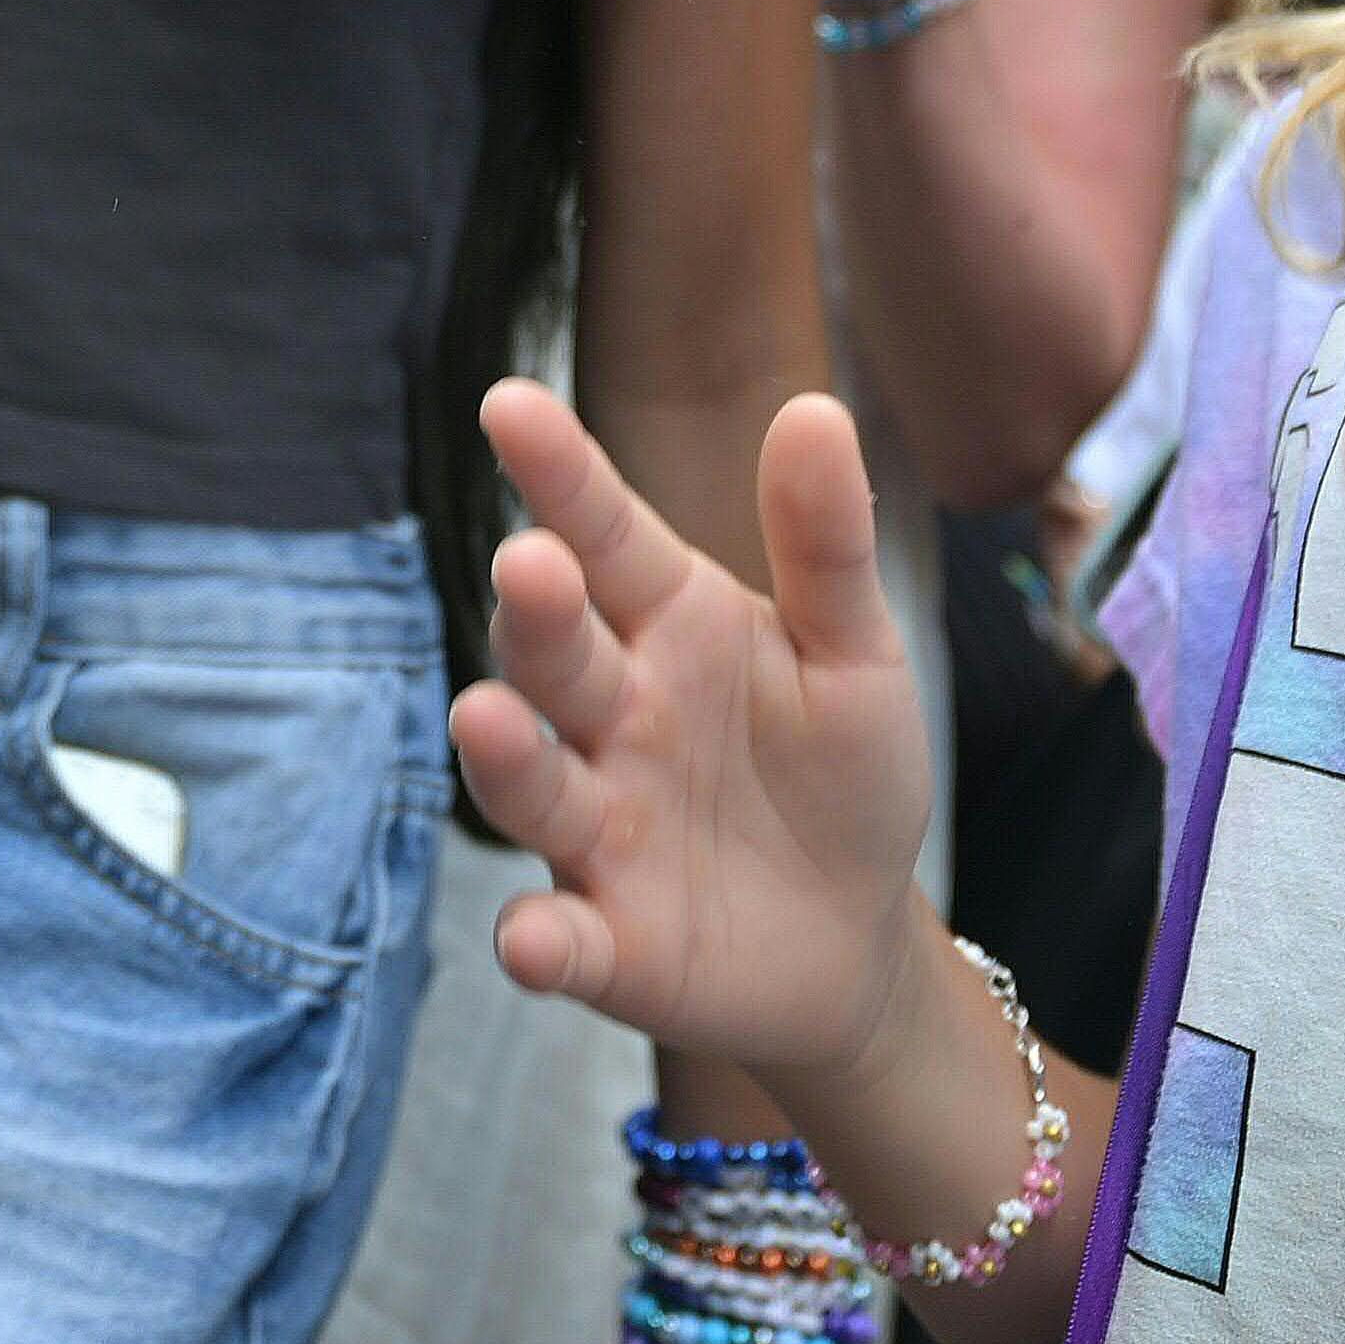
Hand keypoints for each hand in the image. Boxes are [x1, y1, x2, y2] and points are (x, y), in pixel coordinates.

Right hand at [453, 381, 939, 1079]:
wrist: (858, 938)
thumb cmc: (842, 772)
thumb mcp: (856, 653)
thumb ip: (825, 544)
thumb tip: (814, 408)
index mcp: (669, 624)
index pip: (604, 534)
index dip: (559, 473)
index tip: (510, 401)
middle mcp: (611, 715)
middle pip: (557, 652)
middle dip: (536, 613)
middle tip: (531, 566)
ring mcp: (599, 828)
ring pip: (533, 784)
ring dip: (503, 756)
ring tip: (485, 718)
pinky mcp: (607, 942)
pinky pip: (560, 939)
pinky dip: (539, 941)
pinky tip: (533, 938)